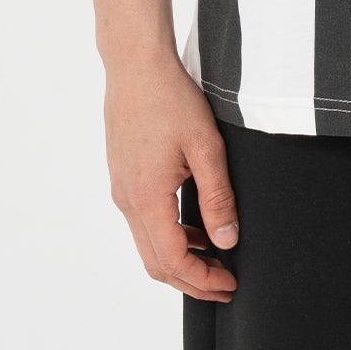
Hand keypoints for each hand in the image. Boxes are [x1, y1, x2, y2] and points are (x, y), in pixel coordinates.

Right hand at [103, 52, 239, 303]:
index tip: (229, 285)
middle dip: (191, 280)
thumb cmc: (171, 98)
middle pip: (156, 262)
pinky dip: (167, 235)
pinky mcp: (122, 176)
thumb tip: (227, 240)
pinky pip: (143, 221)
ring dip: (179, 258)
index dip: (202, 280)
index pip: (173, 261)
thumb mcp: (206, 146)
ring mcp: (121, 189)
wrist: (136, 65)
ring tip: (214, 256)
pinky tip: (192, 224)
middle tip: (223, 284)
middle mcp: (128, 200)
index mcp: (148, 198)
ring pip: (147, 243)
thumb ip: (218, 197)